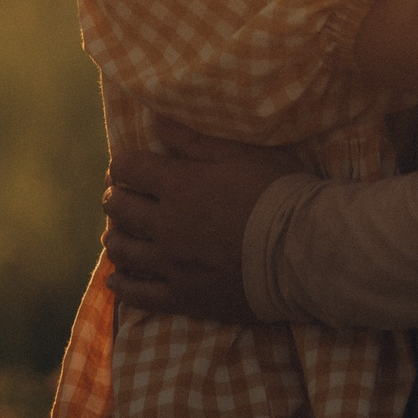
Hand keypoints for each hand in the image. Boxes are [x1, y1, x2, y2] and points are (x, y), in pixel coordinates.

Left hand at [102, 121, 305, 324]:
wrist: (303, 251)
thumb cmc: (277, 193)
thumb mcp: (240, 153)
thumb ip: (192, 140)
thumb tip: (153, 120)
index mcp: (178, 185)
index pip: (129, 168)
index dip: (123, 164)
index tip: (126, 165)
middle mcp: (165, 225)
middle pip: (120, 209)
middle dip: (116, 198)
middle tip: (120, 196)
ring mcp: (171, 264)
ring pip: (122, 250)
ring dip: (114, 237)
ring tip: (117, 234)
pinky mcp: (184, 297)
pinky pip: (138, 296)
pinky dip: (121, 286)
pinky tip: (115, 281)